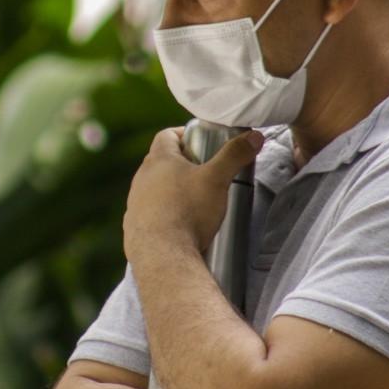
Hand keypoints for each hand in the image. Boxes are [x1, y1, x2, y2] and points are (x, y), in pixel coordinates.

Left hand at [123, 127, 262, 261]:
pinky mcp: (135, 224)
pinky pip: (150, 211)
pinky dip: (164, 211)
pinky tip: (179, 222)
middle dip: (182, 163)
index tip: (200, 140)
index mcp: (158, 160)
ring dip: (172, 188)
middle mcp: (142, 178)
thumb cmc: (188, 211)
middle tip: (204, 171)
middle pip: (161, 161)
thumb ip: (234, 155)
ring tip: (194, 199)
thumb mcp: (217, 179)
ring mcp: (136, 202)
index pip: (167, 135)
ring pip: (154, 187)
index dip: (183, 134)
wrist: (163, 254)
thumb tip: (253, 137)